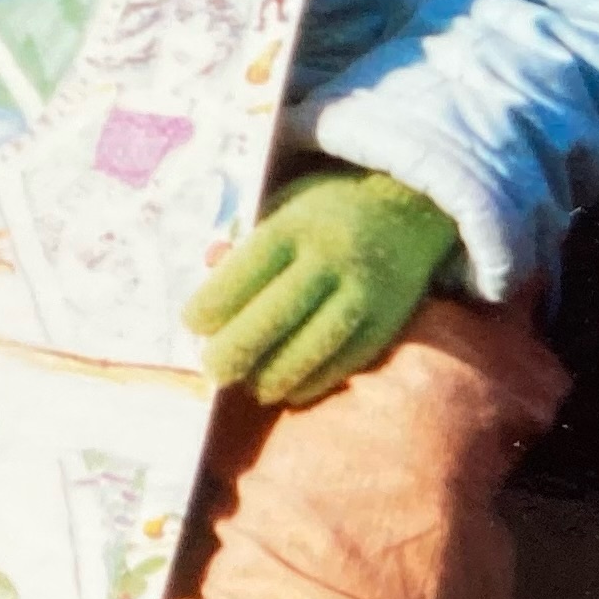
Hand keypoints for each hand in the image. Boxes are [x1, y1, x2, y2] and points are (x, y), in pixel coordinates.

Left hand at [180, 170, 458, 408]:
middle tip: (212, 371)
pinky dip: (316, 380)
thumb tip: (209, 278)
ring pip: (316, 342)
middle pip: (279, 311)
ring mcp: (363, 292)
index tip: (191, 324)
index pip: (249, 267)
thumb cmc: (325, 212)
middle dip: (239, 347)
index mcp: (295, 226)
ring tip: (250, 388)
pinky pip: (349, 359)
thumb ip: (247, 245)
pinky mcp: (387, 321)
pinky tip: (289, 391)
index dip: (216, 301)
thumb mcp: (283, 207)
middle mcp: (331, 258)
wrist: (407, 207)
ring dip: (278, 373)